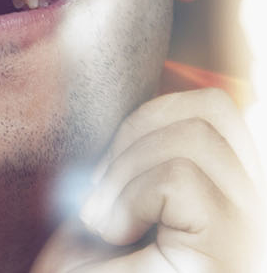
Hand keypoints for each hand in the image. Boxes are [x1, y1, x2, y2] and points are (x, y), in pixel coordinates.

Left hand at [31, 88, 261, 271]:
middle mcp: (258, 216)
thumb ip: (138, 155)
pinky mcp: (232, 254)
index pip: (219, 110)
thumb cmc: (88, 269)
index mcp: (234, 199)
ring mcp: (254, 236)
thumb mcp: (111, 202)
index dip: (148, 121)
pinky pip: (180, 177)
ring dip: (125, 171)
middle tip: (100, 201)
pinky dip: (128, 197)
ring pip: (196, 136)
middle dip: (133, 139)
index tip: (108, 178)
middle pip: (212, 110)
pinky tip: (114, 235)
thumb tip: (156, 84)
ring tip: (103, 223)